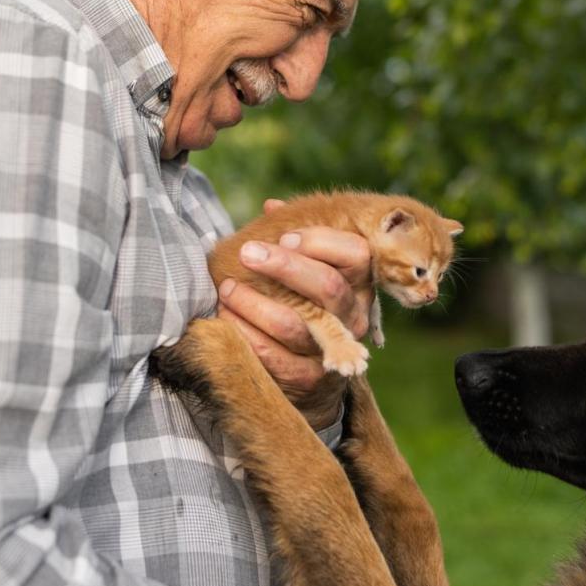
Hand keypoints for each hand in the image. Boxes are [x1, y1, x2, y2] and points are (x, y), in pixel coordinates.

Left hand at [216, 199, 374, 428]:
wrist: (314, 375)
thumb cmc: (307, 305)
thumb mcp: (311, 271)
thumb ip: (295, 240)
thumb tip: (271, 208)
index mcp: (359, 283)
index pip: (356, 254)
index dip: (319, 240)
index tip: (283, 235)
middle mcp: (353, 316)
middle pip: (327, 285)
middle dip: (283, 264)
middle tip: (246, 252)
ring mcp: (332, 350)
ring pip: (292, 323)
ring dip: (252, 302)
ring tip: (227, 287)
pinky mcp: (307, 377)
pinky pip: (271, 354)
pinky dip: (243, 332)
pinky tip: (225, 316)